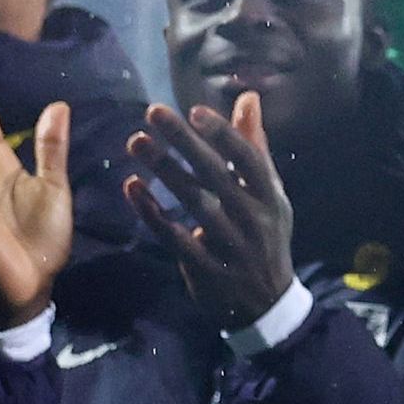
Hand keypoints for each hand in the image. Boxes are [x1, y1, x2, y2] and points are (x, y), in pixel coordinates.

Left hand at [125, 96, 298, 328]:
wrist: (267, 304)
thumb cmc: (265, 236)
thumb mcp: (269, 195)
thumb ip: (255, 147)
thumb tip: (248, 98)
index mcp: (271, 198)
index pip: (248, 160)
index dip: (223, 134)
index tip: (194, 111)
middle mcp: (253, 220)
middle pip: (216, 175)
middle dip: (183, 141)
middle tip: (153, 112)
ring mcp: (230, 246)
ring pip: (193, 202)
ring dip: (164, 169)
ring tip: (136, 142)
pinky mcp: (205, 269)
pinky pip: (174, 237)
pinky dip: (152, 212)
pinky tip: (132, 188)